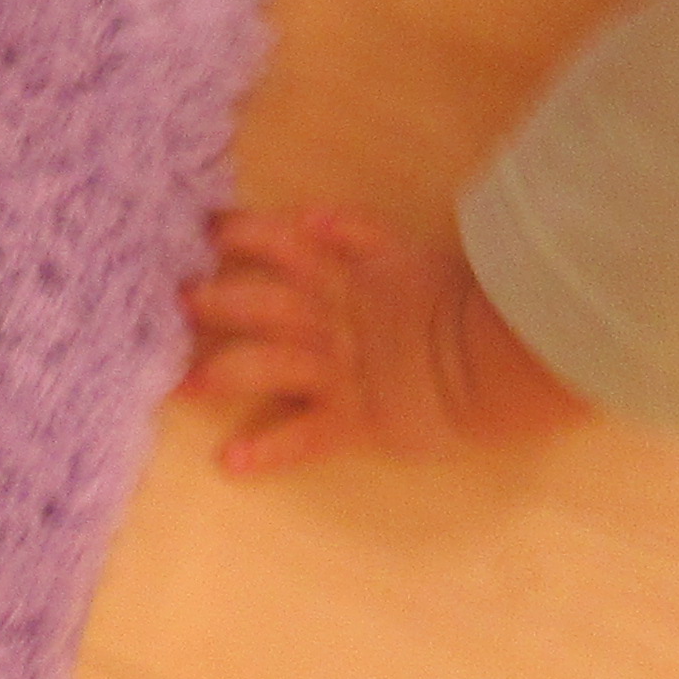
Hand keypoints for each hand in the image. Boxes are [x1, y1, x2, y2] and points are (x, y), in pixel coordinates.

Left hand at [179, 203, 494, 475]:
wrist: (501, 361)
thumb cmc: (454, 308)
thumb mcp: (405, 259)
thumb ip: (358, 234)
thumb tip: (311, 217)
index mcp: (346, 278)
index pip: (286, 245)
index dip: (247, 234)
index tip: (207, 228)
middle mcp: (334, 321)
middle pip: (266, 303)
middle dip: (219, 300)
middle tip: (177, 298)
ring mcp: (340, 371)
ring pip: (273, 365)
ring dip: (226, 373)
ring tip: (186, 384)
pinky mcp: (354, 419)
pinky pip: (305, 436)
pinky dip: (268, 450)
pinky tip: (230, 461)